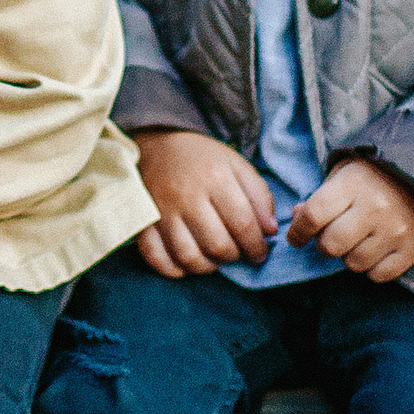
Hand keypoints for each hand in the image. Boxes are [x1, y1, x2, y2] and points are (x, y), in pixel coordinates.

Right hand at [132, 128, 276, 277]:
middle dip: (233, 256)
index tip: (259, 253)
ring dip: (207, 266)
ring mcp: (162, 212)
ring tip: (214, 258)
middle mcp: (187, 197)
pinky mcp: (143, 222)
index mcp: (215, 179)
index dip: (256, 246)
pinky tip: (185, 264)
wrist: (158, 145)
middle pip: (217, 245)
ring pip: (188, 256)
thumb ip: (259, 196)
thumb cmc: (203, 160)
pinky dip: (172, 268)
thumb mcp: (237, 166)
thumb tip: (270, 231)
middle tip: (236, 252)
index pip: (243, 224)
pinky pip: (155, 256)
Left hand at [285, 159, 413, 281]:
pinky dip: (372, 267)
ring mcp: (396, 231)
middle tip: (332, 235)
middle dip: (324, 244)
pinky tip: (376, 249)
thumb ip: (319, 197)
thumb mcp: (345, 173)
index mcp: (354, 183)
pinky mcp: (413, 250)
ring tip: (360, 239)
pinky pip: (378, 276)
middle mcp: (375, 208)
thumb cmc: (378, 174)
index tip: (296, 237)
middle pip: (330, 245)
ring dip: (349, 255)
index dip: (298, 231)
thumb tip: (296, 220)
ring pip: (353, 263)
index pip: (313, 215)